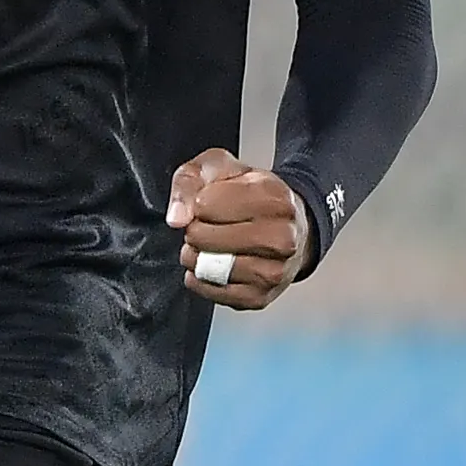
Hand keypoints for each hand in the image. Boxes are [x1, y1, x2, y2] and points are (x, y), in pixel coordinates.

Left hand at [168, 147, 308, 309]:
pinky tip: (213, 264)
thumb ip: (190, 181)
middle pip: (204, 238)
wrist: (288, 225)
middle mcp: (282, 237)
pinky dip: (201, 279)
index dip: (199, 203)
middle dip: (195, 230)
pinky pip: (211, 292)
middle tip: (207, 225)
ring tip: (209, 245)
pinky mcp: (260, 297)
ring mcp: (274, 271)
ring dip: (196, 256)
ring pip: (207, 268)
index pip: (206, 205)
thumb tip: (177, 218)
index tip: (211, 202)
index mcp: (274, 198)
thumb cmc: (252, 194)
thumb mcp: (219, 168)